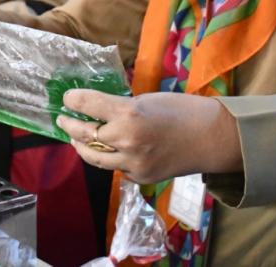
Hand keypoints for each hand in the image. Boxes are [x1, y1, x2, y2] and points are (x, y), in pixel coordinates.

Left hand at [55, 90, 242, 183]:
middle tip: (63, 120)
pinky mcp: (141, 177)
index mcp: (128, 114)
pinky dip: (109, 158)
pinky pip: (116, 168)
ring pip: (95, 158)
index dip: (73, 100)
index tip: (67, 98)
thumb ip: (122, 108)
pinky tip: (107, 150)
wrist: (212, 138)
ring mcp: (133, 163)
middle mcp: (126, 140)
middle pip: (85, 135)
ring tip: (76, 138)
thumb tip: (99, 110)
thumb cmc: (183, 110)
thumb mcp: (148, 100)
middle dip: (71, 126)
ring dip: (82, 146)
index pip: (88, 105)